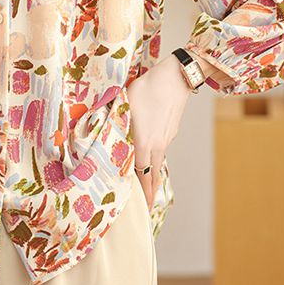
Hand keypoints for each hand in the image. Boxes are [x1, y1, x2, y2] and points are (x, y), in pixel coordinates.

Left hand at [127, 54, 192, 210]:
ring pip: (158, 162)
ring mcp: (166, 138)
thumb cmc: (147, 89)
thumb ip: (117, 123)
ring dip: (152, 175)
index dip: (141, 192)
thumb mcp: (125, 105)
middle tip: (145, 204)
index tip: (140, 206)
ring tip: (145, 186)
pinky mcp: (171, 131)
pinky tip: (149, 158)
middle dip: (149, 191)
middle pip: (153, 175)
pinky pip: (161, 151)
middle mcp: (157, 145)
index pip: (141, 175)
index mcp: (144, 142)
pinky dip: (155, 160)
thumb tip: (108, 134)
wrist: (176, 78)